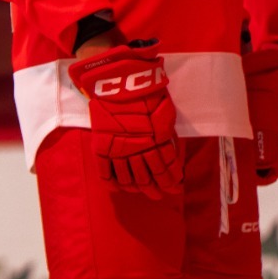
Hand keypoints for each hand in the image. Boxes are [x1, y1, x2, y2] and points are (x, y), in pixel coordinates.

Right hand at [68, 42, 182, 198]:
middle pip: (147, 177)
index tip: (175, 188)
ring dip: (136, 187)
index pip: (165, 168)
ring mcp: (118, 150)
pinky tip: (118, 187)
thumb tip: (169, 151)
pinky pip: (105, 170)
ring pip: (128, 177)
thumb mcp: (165, 113)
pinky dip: (112, 182)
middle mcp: (137, 150)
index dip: (171, 180)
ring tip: (140, 192)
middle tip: (159, 195)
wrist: (117, 83)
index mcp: (156, 141)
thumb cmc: (146, 94)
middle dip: (155, 189)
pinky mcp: (101, 146)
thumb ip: (166, 134)